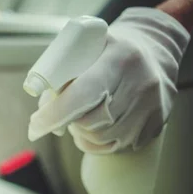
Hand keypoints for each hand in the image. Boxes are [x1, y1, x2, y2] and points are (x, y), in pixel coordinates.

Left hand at [26, 7, 190, 153]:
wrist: (157, 50)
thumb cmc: (108, 50)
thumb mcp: (86, 46)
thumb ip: (62, 71)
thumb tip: (44, 107)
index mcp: (120, 58)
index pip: (83, 94)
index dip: (56, 114)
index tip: (35, 125)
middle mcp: (141, 83)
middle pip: (91, 121)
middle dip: (68, 121)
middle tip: (61, 113)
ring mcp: (152, 107)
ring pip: (101, 137)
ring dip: (82, 132)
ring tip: (82, 114)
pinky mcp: (156, 124)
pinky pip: (115, 147)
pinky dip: (97, 142)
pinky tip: (95, 127)